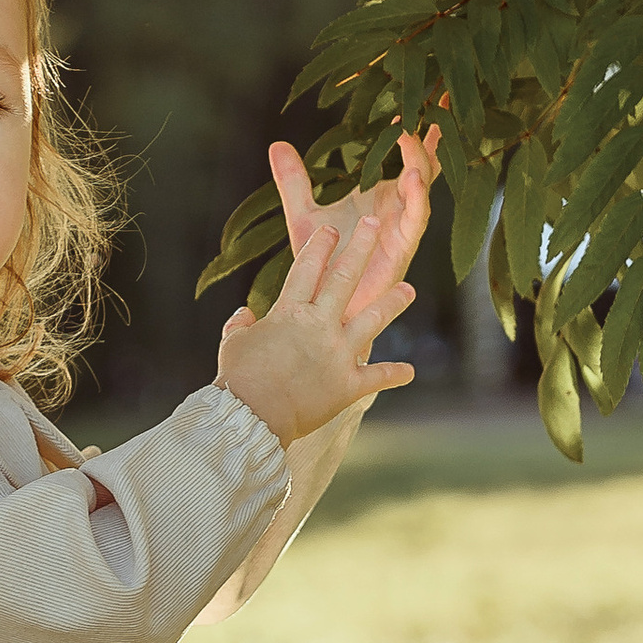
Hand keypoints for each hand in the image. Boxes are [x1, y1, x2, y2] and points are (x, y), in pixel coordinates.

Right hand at [215, 128, 439, 448]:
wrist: (251, 418)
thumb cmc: (238, 380)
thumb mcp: (233, 345)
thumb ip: (240, 325)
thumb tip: (245, 313)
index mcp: (289, 312)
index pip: (307, 267)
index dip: (320, 245)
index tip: (332, 228)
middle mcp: (319, 325)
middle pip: (345, 278)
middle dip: (362, 247)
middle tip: (375, 224)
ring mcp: (338, 354)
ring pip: (373, 319)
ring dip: (393, 302)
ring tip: (409, 289)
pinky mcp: (349, 384)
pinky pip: (378, 377)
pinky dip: (394, 374)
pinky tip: (409, 372)